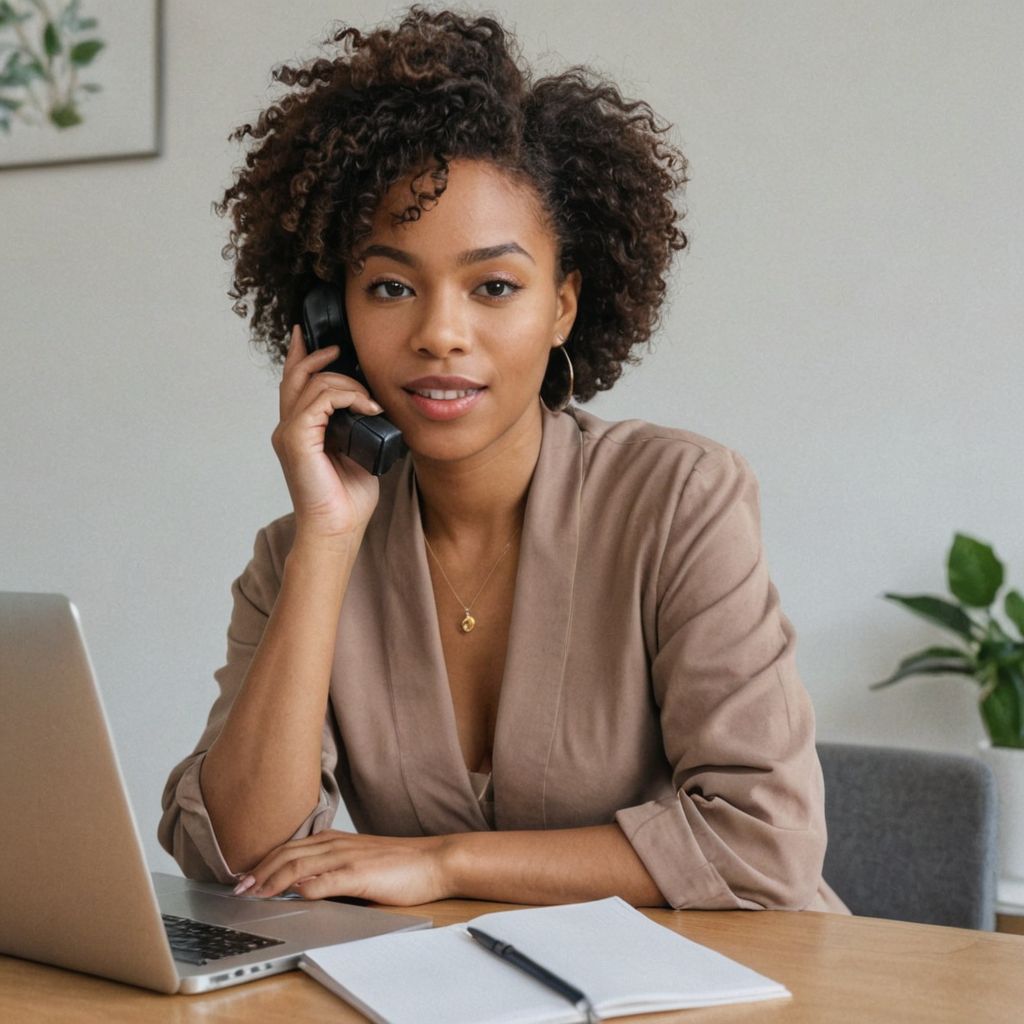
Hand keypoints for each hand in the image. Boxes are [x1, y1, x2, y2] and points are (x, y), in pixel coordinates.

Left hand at [233, 830, 452, 905]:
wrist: (433, 861)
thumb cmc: (399, 864)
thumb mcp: (359, 860)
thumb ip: (331, 866)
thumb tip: (301, 882)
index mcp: (335, 841)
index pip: (289, 846)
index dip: (263, 861)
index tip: (245, 877)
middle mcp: (337, 845)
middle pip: (287, 853)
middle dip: (259, 871)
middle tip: (239, 888)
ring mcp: (348, 858)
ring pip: (299, 865)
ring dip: (272, 880)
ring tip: (254, 893)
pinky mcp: (360, 875)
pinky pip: (326, 881)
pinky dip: (304, 887)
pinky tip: (292, 895)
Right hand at [271, 325, 381, 542]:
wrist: (338, 529)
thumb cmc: (348, 499)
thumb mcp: (358, 453)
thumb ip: (358, 428)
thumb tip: (375, 407)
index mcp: (300, 432)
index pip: (294, 384)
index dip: (299, 356)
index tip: (309, 335)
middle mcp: (288, 429)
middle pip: (295, 375)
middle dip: (317, 353)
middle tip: (340, 347)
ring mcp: (289, 433)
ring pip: (313, 383)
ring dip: (348, 383)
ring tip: (371, 401)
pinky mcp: (296, 438)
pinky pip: (320, 399)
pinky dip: (348, 396)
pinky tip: (368, 407)